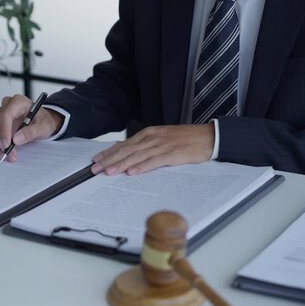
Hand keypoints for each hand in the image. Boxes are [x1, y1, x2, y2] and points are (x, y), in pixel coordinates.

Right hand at [0, 94, 64, 161]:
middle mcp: (7, 106)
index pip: (6, 115)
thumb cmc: (43, 120)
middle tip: (5, 154)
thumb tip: (16, 139)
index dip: (4, 131)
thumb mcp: (43, 126)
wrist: (42, 122)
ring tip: (0, 156)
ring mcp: (0, 114)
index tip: (6, 145)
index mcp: (18, 102)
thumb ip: (31, 132)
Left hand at [91, 124, 214, 175]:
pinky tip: (132, 172)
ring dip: (121, 164)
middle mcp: (153, 138)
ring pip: (137, 156)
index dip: (110, 153)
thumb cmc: (186, 139)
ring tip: (108, 172)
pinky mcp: (173, 154)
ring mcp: (162, 145)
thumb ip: (146, 146)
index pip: (125, 144)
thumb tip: (129, 155)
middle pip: (127, 150)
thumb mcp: (162, 139)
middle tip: (95, 168)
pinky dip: (142, 167)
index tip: (97, 160)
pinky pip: (154, 161)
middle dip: (110, 160)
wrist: (208, 137)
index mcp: (149, 133)